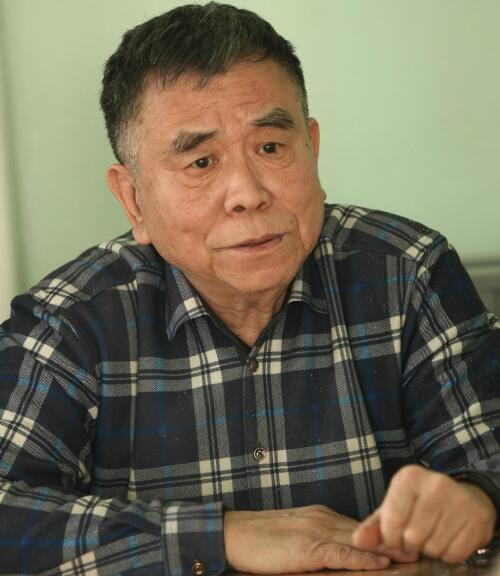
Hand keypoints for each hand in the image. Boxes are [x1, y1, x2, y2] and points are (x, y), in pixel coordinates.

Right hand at [224, 505, 417, 572]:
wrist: (234, 534)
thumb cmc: (260, 539)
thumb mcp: (294, 536)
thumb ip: (317, 541)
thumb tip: (339, 553)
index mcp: (320, 516)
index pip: (358, 526)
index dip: (383, 534)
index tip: (406, 539)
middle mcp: (323, 520)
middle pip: (364, 531)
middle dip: (393, 539)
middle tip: (421, 546)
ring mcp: (316, 532)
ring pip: (359, 540)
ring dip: (387, 548)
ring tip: (413, 555)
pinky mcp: (307, 548)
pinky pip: (341, 554)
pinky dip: (363, 558)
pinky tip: (381, 562)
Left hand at [352, 465, 496, 563]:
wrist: (463, 497)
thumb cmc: (421, 503)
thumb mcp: (394, 506)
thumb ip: (374, 525)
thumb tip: (358, 540)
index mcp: (409, 477)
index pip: (392, 522)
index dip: (391, 537)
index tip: (396, 534)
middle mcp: (435, 484)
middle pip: (412, 537)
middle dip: (412, 543)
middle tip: (418, 533)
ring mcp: (458, 501)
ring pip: (433, 548)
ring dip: (430, 549)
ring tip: (433, 533)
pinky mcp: (476, 519)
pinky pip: (454, 555)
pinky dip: (448, 554)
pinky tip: (448, 537)